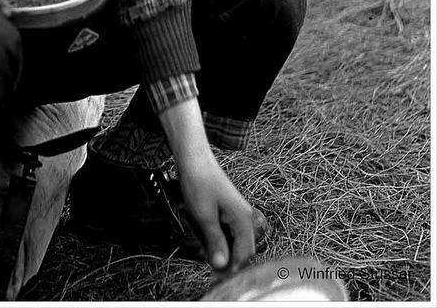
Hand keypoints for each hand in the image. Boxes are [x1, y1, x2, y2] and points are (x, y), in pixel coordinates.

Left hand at [157, 98, 255, 273]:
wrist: (193, 158)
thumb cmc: (199, 182)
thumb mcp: (204, 216)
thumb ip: (215, 242)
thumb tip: (222, 266)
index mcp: (244, 220)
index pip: (244, 256)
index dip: (231, 271)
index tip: (218, 281)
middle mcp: (246, 218)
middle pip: (240, 252)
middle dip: (224, 260)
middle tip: (206, 262)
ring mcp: (238, 215)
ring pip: (232, 243)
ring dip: (218, 248)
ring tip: (201, 245)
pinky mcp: (229, 212)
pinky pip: (226, 233)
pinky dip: (215, 238)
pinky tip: (202, 234)